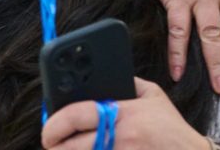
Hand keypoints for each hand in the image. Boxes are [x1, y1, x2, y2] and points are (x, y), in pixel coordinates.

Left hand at [41, 78, 209, 149]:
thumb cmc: (171, 129)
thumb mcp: (153, 96)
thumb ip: (128, 84)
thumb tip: (102, 78)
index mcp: (123, 112)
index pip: (76, 115)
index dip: (55, 123)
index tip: (48, 129)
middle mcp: (120, 137)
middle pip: (69, 148)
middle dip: (55, 146)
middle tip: (53, 144)